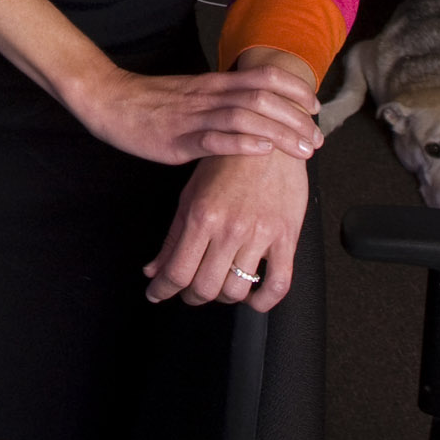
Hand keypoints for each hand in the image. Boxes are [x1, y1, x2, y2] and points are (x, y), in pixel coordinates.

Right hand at [66, 63, 322, 166]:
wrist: (108, 100)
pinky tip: (262, 151)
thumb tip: (255, 113)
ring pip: (245, 116)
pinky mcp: (177, 139)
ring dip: (280, 132)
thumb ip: (222, 101)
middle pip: (263, 97)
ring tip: (303, 148)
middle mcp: (209, 95)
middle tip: (318, 137)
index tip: (316, 106)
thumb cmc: (150, 102)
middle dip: (297, 117)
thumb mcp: (192, 95)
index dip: (295, 89)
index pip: (263, 77)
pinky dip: (242, 143)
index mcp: (213, 84)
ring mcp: (193, 117)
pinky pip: (214, 138)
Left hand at [144, 151, 309, 310]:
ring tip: (219, 287)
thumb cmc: (227, 163)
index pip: (177, 271)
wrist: (268, 138)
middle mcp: (230, 229)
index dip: (163, 290)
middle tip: (189, 292)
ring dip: (224, 297)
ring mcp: (260, 234)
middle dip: (191, 296)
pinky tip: (253, 298)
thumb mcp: (191, 194)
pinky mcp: (286, 237)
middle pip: (206, 287)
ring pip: (238, 290)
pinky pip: (278, 284)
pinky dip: (264, 301)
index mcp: (202, 216)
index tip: (156, 295)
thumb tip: (153, 270)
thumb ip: (173, 235)